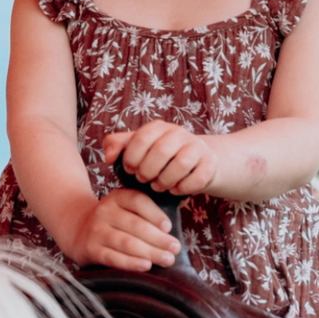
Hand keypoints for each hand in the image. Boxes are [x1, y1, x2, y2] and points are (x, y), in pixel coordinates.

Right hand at [68, 189, 178, 272]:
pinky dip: (131, 263)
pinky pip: (113, 257)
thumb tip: (169, 234)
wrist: (77, 228)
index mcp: (117, 197)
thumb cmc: (112, 221)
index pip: (138, 201)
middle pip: (136, 225)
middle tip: (175, 249)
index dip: (155, 214)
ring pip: (127, 242)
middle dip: (158, 239)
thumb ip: (143, 214)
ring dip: (150, 252)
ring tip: (167, 259)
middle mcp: (105, 212)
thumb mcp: (124, 208)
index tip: (168, 228)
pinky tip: (146, 266)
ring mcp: (97, 231)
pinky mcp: (91, 249)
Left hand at [101, 121, 216, 195]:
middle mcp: (179, 133)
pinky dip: (183, 188)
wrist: (195, 161)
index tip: (129, 169)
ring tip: (158, 186)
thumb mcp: (137, 148)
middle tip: (143, 180)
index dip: (132, 157)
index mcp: (158, 127)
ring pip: (181, 164)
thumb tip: (108, 157)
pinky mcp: (210, 164)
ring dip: (165, 180)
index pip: (142, 138)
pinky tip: (175, 190)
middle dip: (148, 171)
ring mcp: (197, 147)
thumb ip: (117, 146)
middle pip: (161, 151)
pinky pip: (197, 178)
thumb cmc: (158, 157)